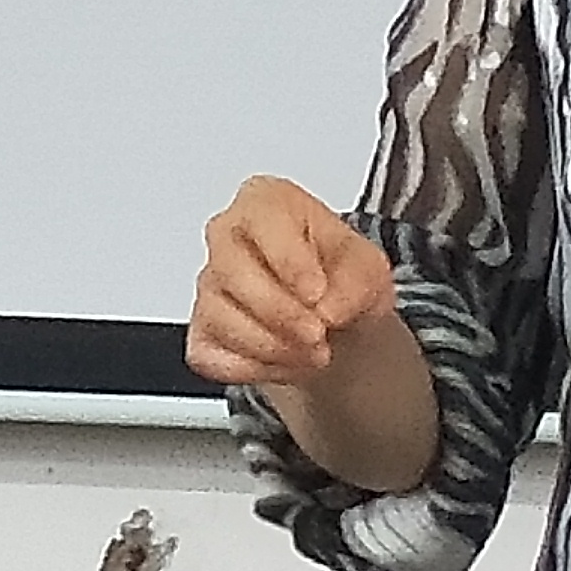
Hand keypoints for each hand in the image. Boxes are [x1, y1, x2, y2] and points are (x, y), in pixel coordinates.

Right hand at [185, 174, 399, 388]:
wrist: (332, 314)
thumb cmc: (339, 273)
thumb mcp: (368, 269)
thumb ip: (355, 282)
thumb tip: (329, 308)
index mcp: (265, 202)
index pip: (262, 220)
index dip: (289, 261)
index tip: (316, 293)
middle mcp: (227, 236)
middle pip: (232, 271)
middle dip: (280, 313)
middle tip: (318, 334)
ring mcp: (210, 284)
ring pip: (222, 318)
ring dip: (274, 347)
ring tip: (314, 351)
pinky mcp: (201, 330)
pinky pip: (212, 355)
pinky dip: (255, 368)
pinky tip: (286, 361)